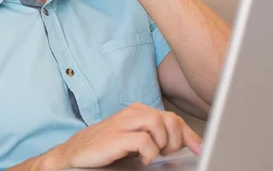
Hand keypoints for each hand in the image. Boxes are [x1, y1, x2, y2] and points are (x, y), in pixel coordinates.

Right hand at [42, 103, 201, 169]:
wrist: (73, 155)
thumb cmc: (104, 148)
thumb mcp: (133, 141)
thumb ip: (154, 138)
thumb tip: (183, 145)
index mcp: (138, 111)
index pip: (171, 117)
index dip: (188, 134)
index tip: (198, 148)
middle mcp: (132, 113)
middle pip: (168, 118)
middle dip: (176, 139)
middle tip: (168, 154)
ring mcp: (123, 123)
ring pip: (158, 123)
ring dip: (163, 143)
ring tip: (155, 155)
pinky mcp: (116, 136)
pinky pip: (144, 140)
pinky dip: (149, 152)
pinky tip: (143, 159)